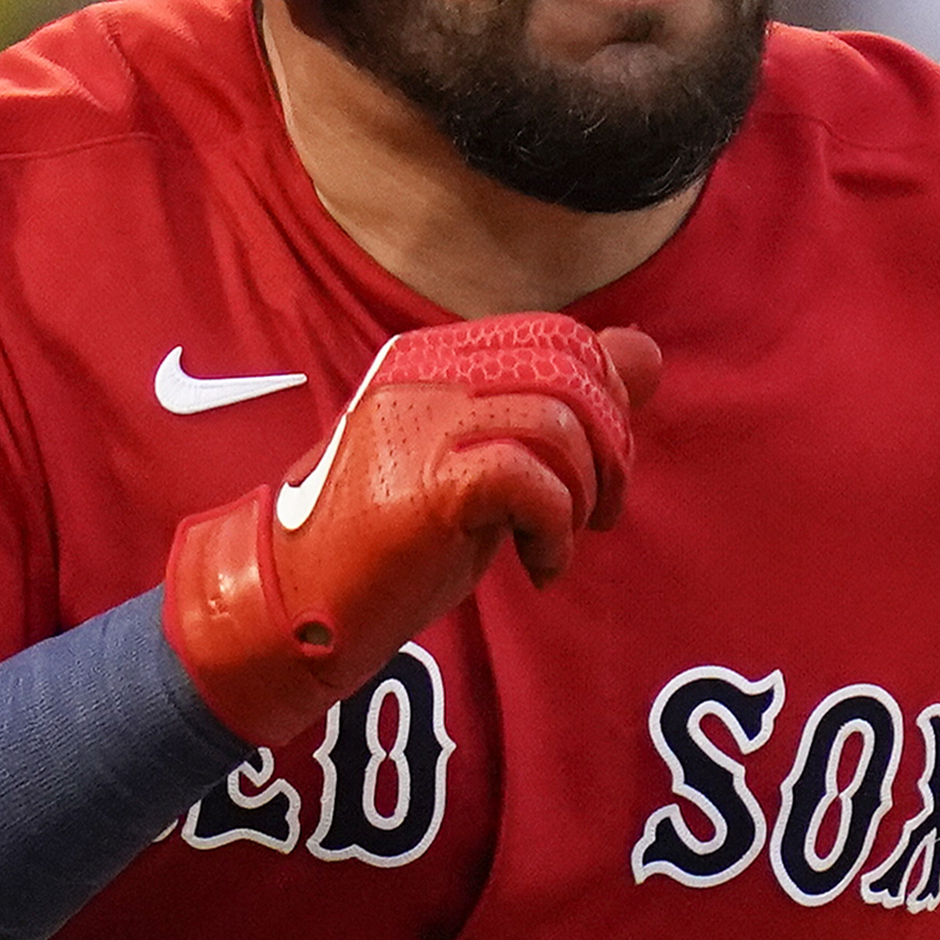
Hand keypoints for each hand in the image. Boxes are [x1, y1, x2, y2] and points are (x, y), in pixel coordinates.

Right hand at [165, 314, 659, 742]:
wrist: (294, 603)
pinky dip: (554, 528)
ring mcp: (419, 423)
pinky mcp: (422, 484)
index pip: (560, 336)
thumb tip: (645, 352)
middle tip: (598, 512)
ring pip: (557, 423)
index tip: (599, 470)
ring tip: (556, 544)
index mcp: (435, 357)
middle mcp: (424, 373)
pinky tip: (537, 566)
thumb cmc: (389, 540)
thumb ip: (559, 404)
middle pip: (570, 369)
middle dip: (611, 446)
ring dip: (582, 496)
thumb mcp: (482, 459)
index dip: (607, 400)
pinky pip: (527, 479)